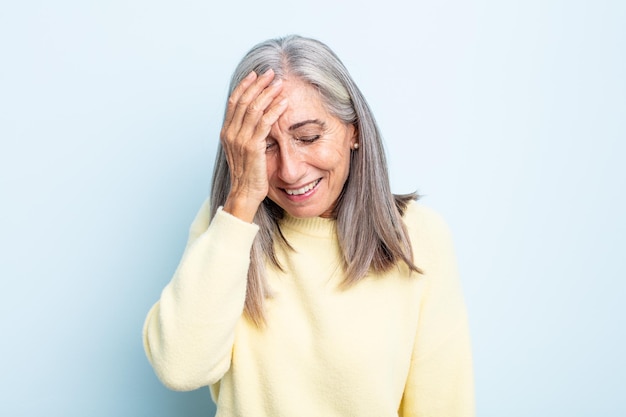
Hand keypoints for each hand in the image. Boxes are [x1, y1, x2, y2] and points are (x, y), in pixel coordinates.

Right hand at [220, 69, 287, 221]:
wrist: (244, 194)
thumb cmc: (248, 174)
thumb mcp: (242, 150)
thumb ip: (246, 134)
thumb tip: (255, 119)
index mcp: (227, 131)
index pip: (233, 101)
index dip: (245, 86)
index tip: (256, 75)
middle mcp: (230, 133)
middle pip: (244, 100)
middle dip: (258, 84)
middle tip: (271, 73)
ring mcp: (240, 140)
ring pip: (254, 108)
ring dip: (268, 93)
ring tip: (280, 83)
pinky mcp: (252, 147)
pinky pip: (264, 123)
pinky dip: (274, 110)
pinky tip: (284, 102)